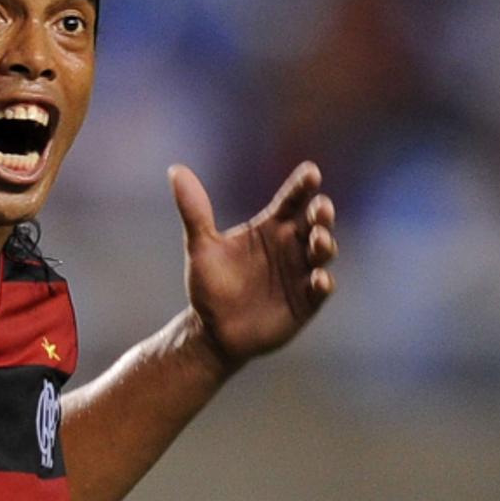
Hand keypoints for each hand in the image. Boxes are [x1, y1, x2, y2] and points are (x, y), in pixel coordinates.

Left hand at [169, 161, 335, 368]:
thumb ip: (194, 210)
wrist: (212, 330)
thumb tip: (175, 170)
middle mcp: (290, 246)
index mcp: (270, 228)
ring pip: (322, 252)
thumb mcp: (200, 246)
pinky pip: (320, 289)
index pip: (291, 200)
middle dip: (321, 213)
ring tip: (318, 239)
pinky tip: (318, 278)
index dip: (302, 186)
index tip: (310, 172)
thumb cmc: (210, 285)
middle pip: (314, 222)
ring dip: (324, 244)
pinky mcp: (306, 301)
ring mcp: (301, 273)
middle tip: (321, 206)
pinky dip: (322, 283)